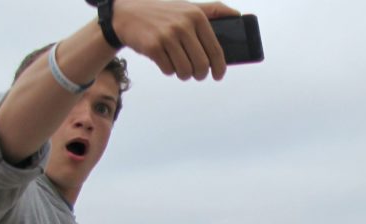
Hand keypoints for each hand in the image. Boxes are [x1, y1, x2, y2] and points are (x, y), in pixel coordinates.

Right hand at [111, 0, 239, 80]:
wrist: (126, 13)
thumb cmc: (163, 12)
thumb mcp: (188, 6)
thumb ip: (212, 10)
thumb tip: (238, 15)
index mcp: (196, 16)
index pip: (216, 49)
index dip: (219, 67)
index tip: (218, 75)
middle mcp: (183, 25)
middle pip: (202, 65)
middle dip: (200, 74)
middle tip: (196, 73)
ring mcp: (167, 36)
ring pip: (185, 71)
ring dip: (183, 74)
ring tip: (179, 66)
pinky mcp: (153, 47)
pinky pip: (169, 70)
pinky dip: (168, 70)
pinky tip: (164, 59)